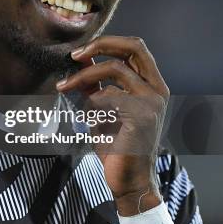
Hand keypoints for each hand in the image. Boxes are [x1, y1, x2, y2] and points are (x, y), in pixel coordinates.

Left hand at [56, 36, 169, 214]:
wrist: (128, 181)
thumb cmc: (117, 145)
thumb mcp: (103, 108)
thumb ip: (97, 84)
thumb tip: (82, 60)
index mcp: (152, 85)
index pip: (135, 47)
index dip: (107, 42)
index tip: (80, 52)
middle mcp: (157, 89)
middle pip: (134, 46)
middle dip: (101, 44)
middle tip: (75, 55)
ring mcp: (152, 101)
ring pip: (115, 69)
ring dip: (84, 76)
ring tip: (64, 86)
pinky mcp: (142, 115)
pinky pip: (109, 94)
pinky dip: (92, 101)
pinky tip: (88, 116)